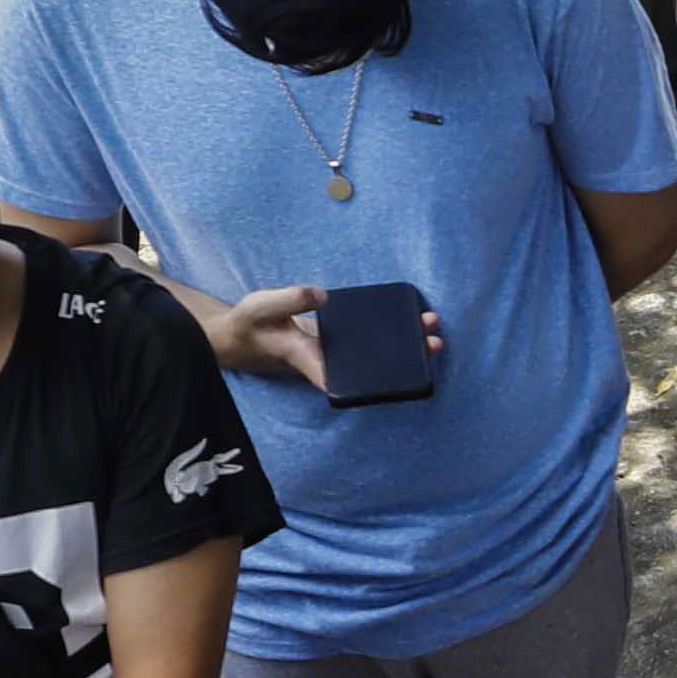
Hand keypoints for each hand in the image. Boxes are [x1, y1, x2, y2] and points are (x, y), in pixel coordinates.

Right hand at [193, 283, 433, 395]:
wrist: (244, 334)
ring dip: (404, 343)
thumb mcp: (263, 307)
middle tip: (432, 341)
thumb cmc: (251, 324)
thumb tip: (323, 295)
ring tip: (432, 327)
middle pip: (372, 368)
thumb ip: (290, 300)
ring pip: (375, 354)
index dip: (370, 383)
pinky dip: (390, 330)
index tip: (398, 378)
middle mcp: (328, 361)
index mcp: (309, 361)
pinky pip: (368, 339)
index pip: (343, 379)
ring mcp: (335, 351)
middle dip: (404, 358)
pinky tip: (409, 317)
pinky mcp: (338, 339)